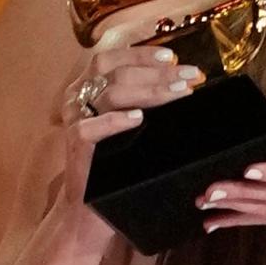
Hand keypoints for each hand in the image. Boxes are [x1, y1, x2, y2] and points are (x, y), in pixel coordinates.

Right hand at [55, 43, 204, 254]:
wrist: (92, 210)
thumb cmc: (117, 165)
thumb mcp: (132, 128)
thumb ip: (146, 103)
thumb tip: (186, 82)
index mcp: (88, 88)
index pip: (111, 58)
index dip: (140, 54)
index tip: (172, 57)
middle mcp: (78, 99)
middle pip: (116, 73)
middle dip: (157, 72)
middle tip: (190, 77)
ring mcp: (75, 122)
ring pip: (110, 94)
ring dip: (149, 91)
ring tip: (179, 94)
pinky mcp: (75, 148)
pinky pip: (90, 129)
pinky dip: (114, 122)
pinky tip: (138, 119)